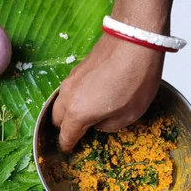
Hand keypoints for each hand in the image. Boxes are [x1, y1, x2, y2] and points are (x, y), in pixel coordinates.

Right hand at [52, 33, 164, 150]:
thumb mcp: (129, 115)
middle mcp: (68, 98)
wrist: (134, 40)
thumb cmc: (134, 80)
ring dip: (68, 112)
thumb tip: (98, 121)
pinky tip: (90, 96)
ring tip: (85, 113)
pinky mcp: (76, 69)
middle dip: (64, 128)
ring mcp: (70, 81)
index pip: (65, 136)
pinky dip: (74, 98)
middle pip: (56, 119)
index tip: (69, 150)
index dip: (67, 145)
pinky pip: (68, 90)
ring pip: (60, 103)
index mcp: (78, 114)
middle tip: (78, 132)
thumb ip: (108, 126)